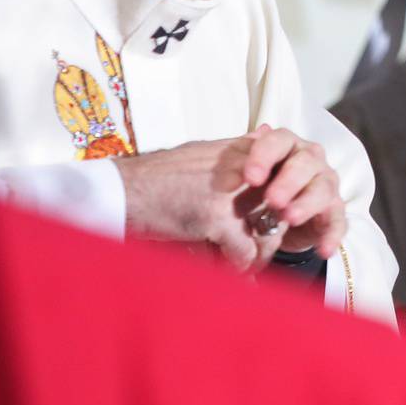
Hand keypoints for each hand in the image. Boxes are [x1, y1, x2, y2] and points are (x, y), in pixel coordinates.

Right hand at [115, 126, 346, 269]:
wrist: (122, 189)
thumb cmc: (157, 178)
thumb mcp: (203, 152)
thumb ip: (238, 149)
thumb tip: (265, 131)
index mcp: (243, 150)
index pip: (283, 182)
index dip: (278, 209)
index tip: (270, 225)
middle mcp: (244, 167)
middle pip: (278, 210)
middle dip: (270, 237)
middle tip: (258, 256)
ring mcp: (232, 193)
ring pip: (267, 234)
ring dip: (258, 258)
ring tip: (246, 270)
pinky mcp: (218, 218)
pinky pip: (245, 253)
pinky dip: (238, 269)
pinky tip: (229, 272)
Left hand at [241, 123, 347, 259]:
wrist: (275, 220)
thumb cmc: (259, 190)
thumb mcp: (246, 179)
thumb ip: (243, 159)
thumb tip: (250, 137)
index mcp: (286, 146)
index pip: (279, 141)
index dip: (264, 156)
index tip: (250, 177)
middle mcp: (310, 160)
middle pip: (305, 163)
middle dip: (289, 181)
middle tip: (272, 199)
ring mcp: (326, 184)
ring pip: (323, 189)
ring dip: (307, 204)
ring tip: (290, 218)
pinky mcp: (334, 212)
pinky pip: (338, 221)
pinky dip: (331, 236)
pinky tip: (324, 250)